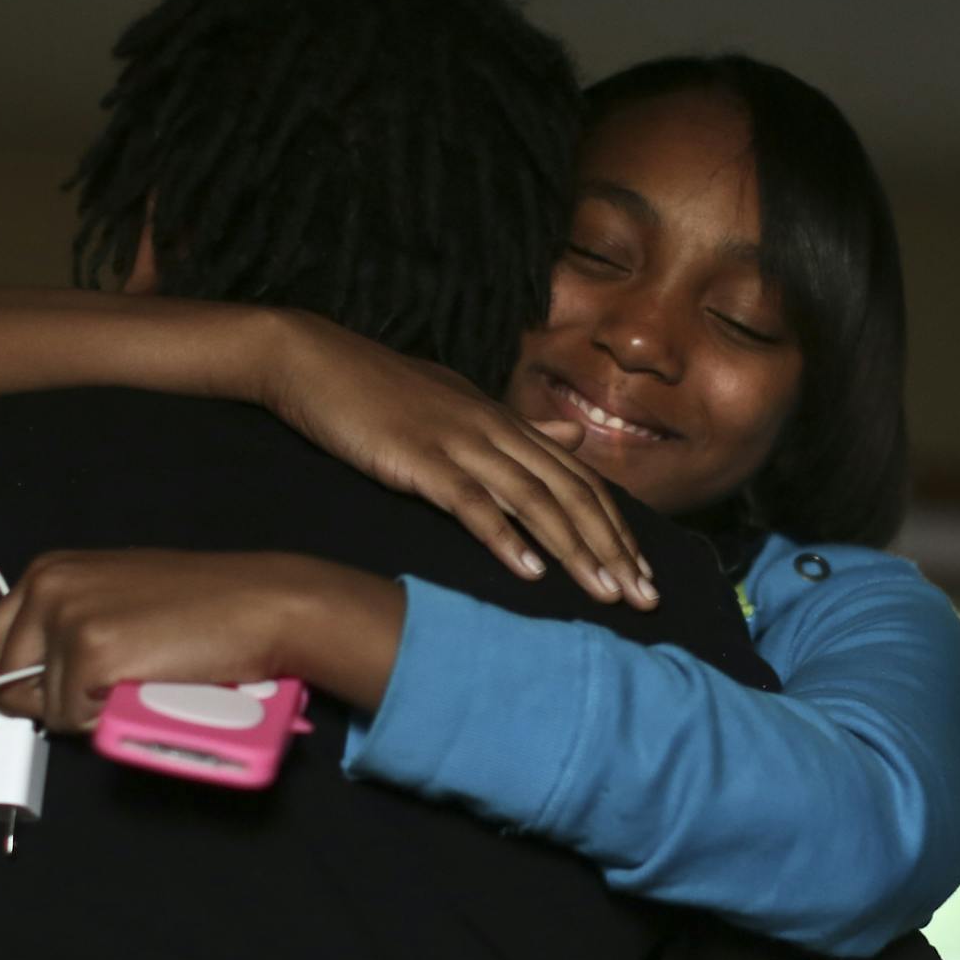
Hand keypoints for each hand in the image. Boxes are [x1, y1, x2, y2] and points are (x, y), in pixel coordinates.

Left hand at [0, 550, 404, 731]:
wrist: (260, 605)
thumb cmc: (205, 606)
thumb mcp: (118, 598)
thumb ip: (71, 626)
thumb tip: (36, 684)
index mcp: (49, 570)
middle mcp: (47, 587)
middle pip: (2, 680)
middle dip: (37, 708)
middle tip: (88, 708)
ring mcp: (66, 619)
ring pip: (43, 708)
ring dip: (82, 712)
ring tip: (135, 685)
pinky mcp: (89, 654)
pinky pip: (73, 719)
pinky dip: (103, 720)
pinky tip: (142, 691)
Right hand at [261, 312, 657, 608]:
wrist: (313, 360)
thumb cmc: (379, 390)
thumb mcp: (459, 404)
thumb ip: (519, 427)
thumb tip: (572, 434)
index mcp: (505, 422)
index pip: (579, 478)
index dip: (617, 528)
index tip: (644, 574)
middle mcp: (494, 429)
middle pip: (571, 493)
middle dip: (613, 549)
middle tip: (645, 599)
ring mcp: (459, 442)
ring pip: (535, 500)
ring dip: (576, 550)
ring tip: (606, 594)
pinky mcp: (419, 459)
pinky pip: (472, 502)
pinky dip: (505, 537)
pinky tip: (530, 572)